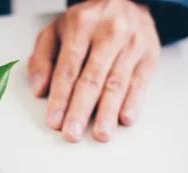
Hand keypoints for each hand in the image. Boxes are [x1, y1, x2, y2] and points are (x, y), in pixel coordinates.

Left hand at [28, 0, 160, 141]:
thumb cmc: (86, 22)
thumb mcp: (56, 31)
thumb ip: (42, 59)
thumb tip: (39, 90)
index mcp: (81, 26)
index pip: (68, 68)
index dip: (60, 97)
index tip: (54, 120)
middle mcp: (109, 33)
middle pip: (92, 78)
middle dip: (81, 109)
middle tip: (73, 134)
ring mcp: (132, 44)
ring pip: (117, 83)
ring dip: (107, 112)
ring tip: (100, 134)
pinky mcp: (149, 55)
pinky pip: (139, 82)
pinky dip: (133, 102)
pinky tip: (125, 119)